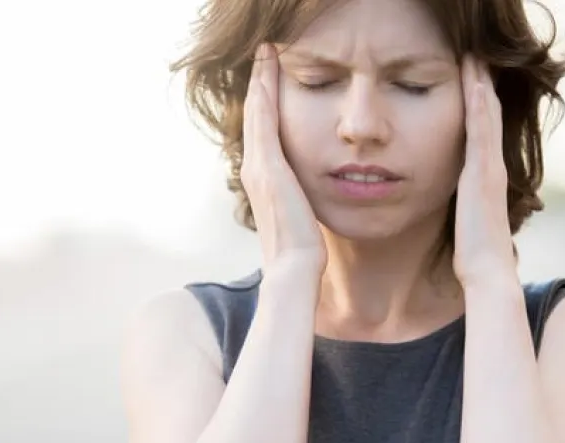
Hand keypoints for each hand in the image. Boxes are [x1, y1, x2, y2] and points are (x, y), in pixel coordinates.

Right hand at [242, 43, 326, 276]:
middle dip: (260, 82)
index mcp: (263, 178)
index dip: (265, 101)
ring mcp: (258, 166)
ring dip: (261, 79)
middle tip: (265, 52)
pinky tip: (271, 70)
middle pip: (255, 114)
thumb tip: (310, 193)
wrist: (293, 267)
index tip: (271, 76)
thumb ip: (301, 197)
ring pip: (257, 110)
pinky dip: (265, 92)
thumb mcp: (302, 214)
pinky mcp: (268, 166)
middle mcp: (254, 168)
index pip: (263, 129)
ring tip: (267, 53)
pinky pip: (264, 118)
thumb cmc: (302, 249)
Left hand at [452, 56, 517, 288]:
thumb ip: (463, 206)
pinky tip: (475, 83)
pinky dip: (480, 105)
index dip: (480, 102)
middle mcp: (491, 167)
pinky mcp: (482, 174)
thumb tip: (457, 206)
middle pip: (489, 115)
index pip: (482, 130)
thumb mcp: (465, 221)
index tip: (473, 77)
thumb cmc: (474, 254)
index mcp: (484, 176)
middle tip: (478, 54)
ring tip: (475, 56)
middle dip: (483, 84)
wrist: (487, 273)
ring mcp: (489, 168)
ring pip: (487, 116)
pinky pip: (481, 132)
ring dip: (482, 84)